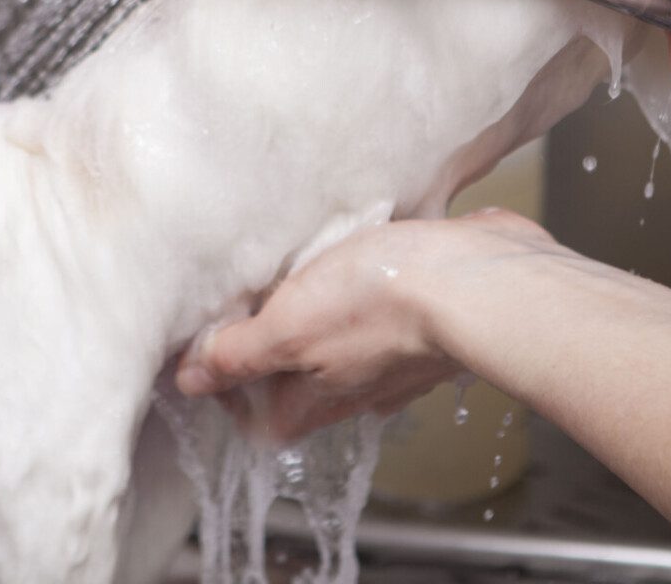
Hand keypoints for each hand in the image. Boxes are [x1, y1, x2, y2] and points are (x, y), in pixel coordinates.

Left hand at [174, 209, 563, 438]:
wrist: (480, 277)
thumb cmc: (387, 303)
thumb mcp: (289, 328)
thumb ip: (239, 356)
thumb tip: (190, 378)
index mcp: (319, 398)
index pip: (261, 419)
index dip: (231, 388)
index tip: (211, 345)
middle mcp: (360, 384)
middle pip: (301, 381)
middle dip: (273, 345)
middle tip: (250, 299)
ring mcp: (398, 352)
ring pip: (344, 344)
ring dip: (320, 313)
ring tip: (299, 269)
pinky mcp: (428, 311)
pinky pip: (385, 307)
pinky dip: (367, 285)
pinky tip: (359, 252)